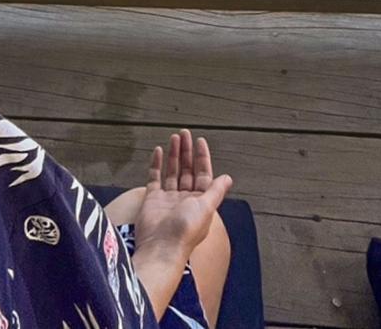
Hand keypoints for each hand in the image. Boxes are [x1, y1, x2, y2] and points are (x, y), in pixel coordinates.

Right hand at [132, 130, 232, 264]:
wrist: (160, 246)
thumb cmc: (185, 231)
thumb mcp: (206, 208)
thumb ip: (216, 191)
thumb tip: (228, 178)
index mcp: (200, 202)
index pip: (203, 174)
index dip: (202, 158)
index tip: (200, 142)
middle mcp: (185, 199)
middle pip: (187, 170)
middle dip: (187, 152)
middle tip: (185, 133)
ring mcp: (168, 198)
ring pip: (172, 171)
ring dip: (174, 154)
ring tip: (175, 137)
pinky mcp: (152, 199)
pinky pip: (155, 177)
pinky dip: (157, 164)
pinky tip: (159, 152)